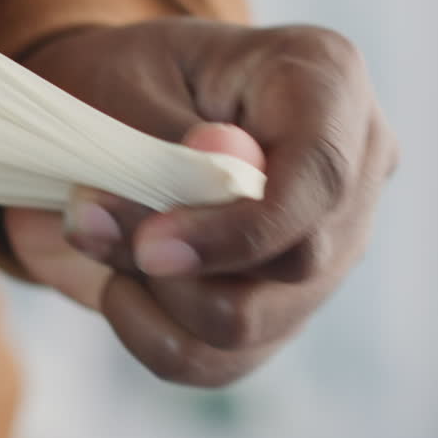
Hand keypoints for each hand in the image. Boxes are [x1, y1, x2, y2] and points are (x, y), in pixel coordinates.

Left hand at [4, 19, 397, 386]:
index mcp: (325, 77)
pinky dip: (152, 333)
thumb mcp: (122, 85)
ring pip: (255, 322)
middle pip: (298, 260)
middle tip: (85, 217)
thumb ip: (167, 140)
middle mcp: (351, 164)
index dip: (240, 228)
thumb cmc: (116, 78)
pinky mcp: (288, 305)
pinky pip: (222, 360)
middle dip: (180, 261)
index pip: (320, 175)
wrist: (96, 108)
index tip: (152, 247)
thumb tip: (218, 169)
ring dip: (155, 295)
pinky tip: (118, 280)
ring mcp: (329, 243)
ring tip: (95, 232)